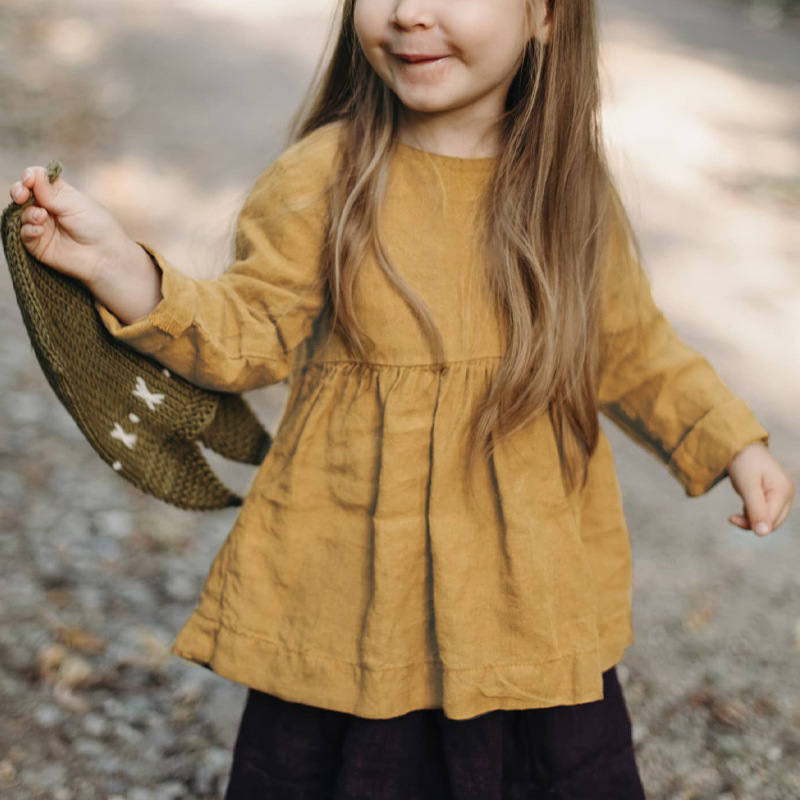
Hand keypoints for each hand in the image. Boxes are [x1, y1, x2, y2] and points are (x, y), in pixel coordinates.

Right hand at [9, 165, 135, 287]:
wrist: (105, 256)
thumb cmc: (97, 227)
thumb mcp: (76, 204)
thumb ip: (52, 193)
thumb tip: (34, 174)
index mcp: (60, 194)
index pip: (37, 179)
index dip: (30, 176)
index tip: (30, 180)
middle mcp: (48, 209)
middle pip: (23, 194)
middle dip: (19, 191)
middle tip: (21, 195)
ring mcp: (43, 226)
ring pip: (21, 213)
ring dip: (28, 213)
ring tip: (41, 217)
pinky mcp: (39, 245)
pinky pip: (23, 234)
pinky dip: (28, 229)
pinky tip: (39, 230)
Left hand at [726, 442, 794, 535]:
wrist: (740, 446)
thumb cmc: (743, 462)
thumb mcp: (747, 486)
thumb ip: (755, 509)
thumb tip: (763, 533)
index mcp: (784, 491)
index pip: (771, 520)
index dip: (752, 524)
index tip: (731, 519)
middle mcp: (788, 494)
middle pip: (773, 522)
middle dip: (752, 523)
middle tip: (732, 518)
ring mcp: (782, 494)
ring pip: (769, 519)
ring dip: (752, 518)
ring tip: (738, 510)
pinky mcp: (775, 494)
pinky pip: (766, 512)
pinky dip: (753, 513)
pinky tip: (744, 506)